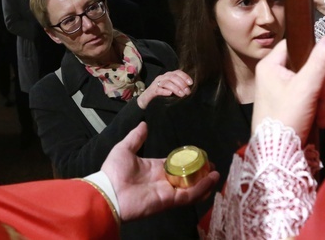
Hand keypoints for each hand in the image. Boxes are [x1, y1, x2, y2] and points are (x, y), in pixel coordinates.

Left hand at [102, 122, 219, 221]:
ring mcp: (167, 191)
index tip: (199, 155)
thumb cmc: (113, 172)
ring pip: (191, 188)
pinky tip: (211, 179)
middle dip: (199, 172)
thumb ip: (136, 137)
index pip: (175, 164)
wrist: (108, 192)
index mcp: (154, 169)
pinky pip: (188, 195)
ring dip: (204, 181)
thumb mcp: (124, 148)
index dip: (188, 160)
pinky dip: (201, 188)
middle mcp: (162, 181)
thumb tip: (144, 124)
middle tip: (212, 165)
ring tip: (216, 173)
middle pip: (186, 177)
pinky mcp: (169, 200)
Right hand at [137, 70, 192, 108]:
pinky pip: (158, 90)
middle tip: (187, 92)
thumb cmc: (161, 93)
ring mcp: (156, 83)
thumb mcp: (171, 89)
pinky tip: (170, 94)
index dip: (185, 76)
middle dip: (181, 84)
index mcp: (168, 75)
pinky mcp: (152, 91)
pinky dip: (164, 91)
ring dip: (175, 88)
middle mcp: (162, 77)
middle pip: (173, 77)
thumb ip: (178, 87)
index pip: (177, 72)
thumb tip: (189, 89)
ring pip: (167, 82)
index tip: (191, 83)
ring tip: (181, 94)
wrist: (146, 99)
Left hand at [252, 35, 324, 141]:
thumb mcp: (306, 87)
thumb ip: (321, 61)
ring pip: (311, 82)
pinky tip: (319, 120)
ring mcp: (279, 90)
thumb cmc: (286, 117)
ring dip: (321, 99)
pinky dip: (316, 108)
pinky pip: (308, 97)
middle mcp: (272, 74)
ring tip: (321, 115)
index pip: (295, 44)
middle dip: (321, 85)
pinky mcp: (287, 104)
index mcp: (270, 65)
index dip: (312, 52)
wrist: (276, 155)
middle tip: (323, 100)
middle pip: (307, 65)